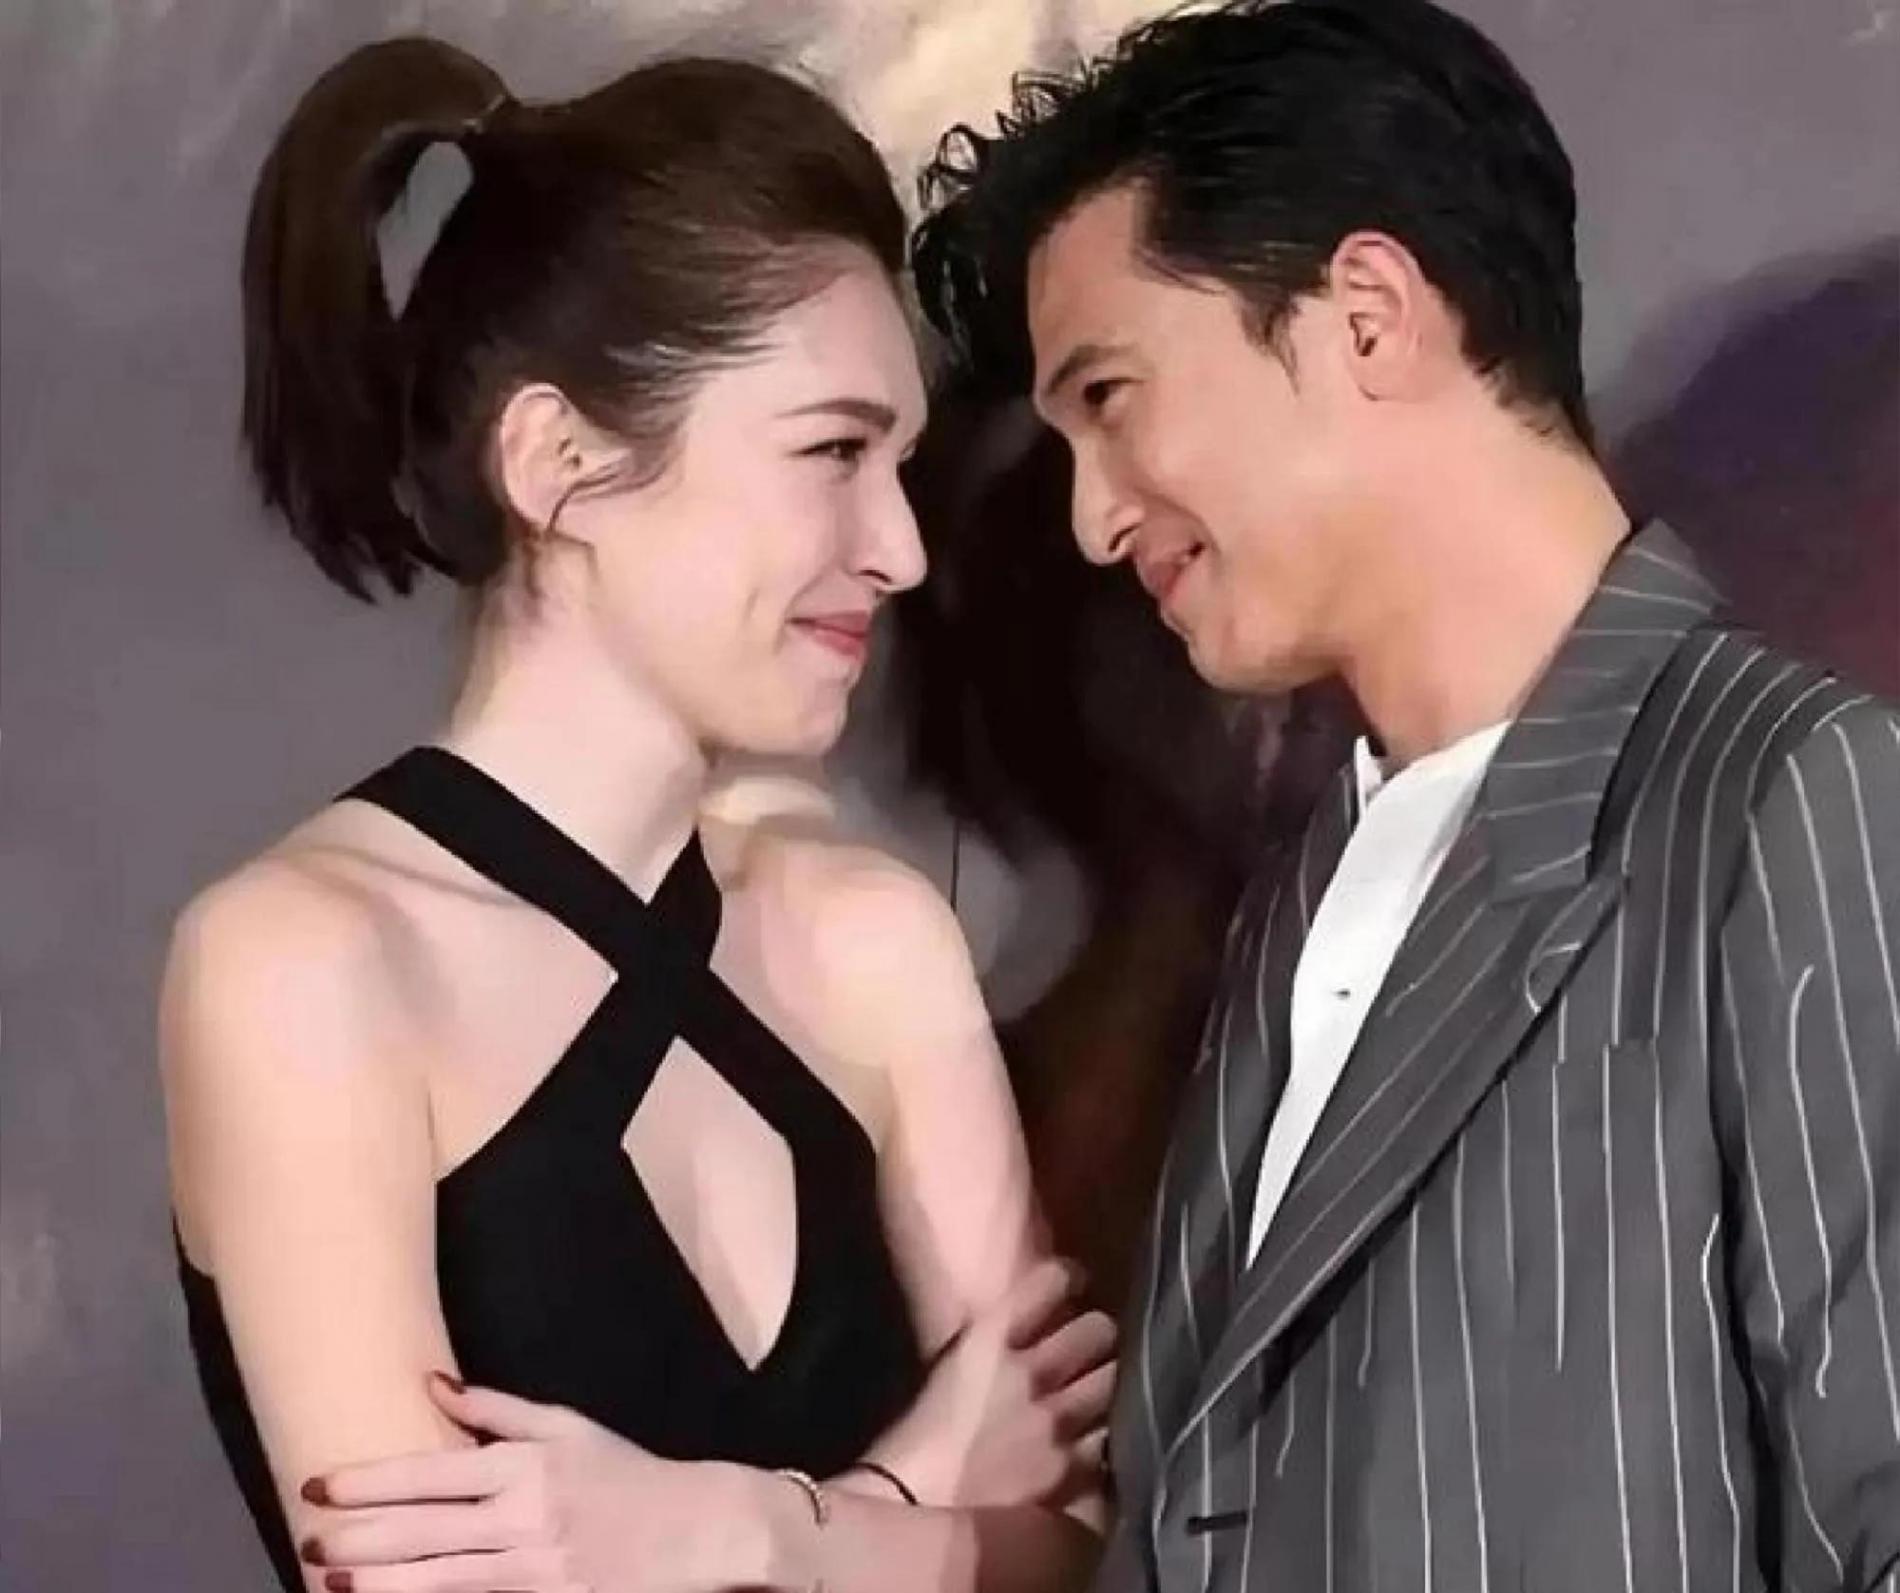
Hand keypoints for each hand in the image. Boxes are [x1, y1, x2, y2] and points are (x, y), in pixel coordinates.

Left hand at [299, 1374, 762, 1592]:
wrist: (695, 1530)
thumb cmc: (625, 1474)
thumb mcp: (567, 1427)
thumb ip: (496, 1410)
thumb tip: (431, 1384)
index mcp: (526, 1467)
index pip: (431, 1472)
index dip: (370, 1479)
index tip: (319, 1483)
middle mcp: (524, 1519)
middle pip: (424, 1531)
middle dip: (358, 1537)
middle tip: (306, 1541)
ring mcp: (535, 1571)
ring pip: (440, 1581)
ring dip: (380, 1583)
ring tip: (330, 1582)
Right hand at [867, 1256, 1116, 1510]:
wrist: (905, 1514)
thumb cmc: (908, 1446)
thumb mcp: (944, 1375)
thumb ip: (987, 1352)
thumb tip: (1022, 1341)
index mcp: (985, 1341)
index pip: (1051, 1282)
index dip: (1069, 1277)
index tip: (1073, 1281)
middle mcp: (1029, 1372)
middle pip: (1096, 1329)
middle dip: (1098, 1334)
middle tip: (1093, 1345)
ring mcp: (1055, 1425)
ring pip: (1113, 1382)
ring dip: (1107, 1384)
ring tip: (1099, 1392)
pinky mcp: (1070, 1473)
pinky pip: (1107, 1443)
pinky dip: (1102, 1439)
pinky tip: (1093, 1442)